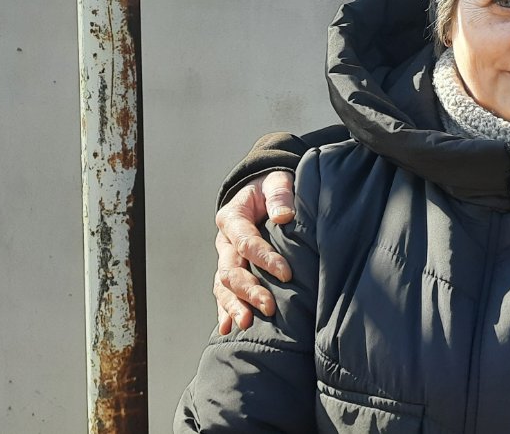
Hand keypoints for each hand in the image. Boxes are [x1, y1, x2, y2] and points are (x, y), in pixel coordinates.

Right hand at [212, 170, 294, 332]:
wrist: (263, 191)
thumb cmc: (274, 187)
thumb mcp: (278, 181)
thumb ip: (280, 194)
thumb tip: (284, 216)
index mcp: (233, 217)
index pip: (246, 241)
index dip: (265, 258)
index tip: (286, 273)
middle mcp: (225, 241)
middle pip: (230, 269)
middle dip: (249, 290)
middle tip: (269, 307)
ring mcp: (226, 257)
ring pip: (223, 286)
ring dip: (234, 305)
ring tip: (247, 323)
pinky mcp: (232, 269)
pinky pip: (223, 293)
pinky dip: (225, 310)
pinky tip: (228, 329)